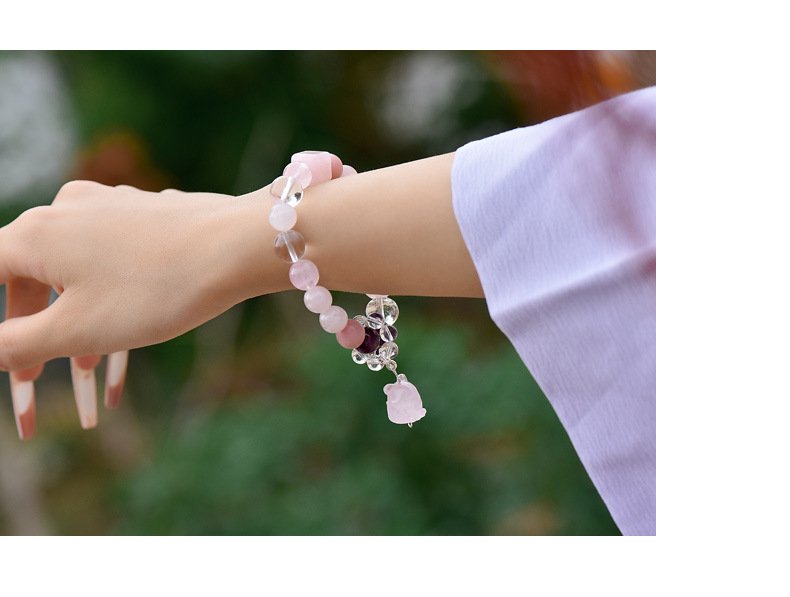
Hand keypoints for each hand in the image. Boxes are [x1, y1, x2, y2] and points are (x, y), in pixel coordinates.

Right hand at [0, 181, 272, 438]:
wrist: (237, 246)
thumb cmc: (155, 290)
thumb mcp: (76, 330)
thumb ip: (15, 344)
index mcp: (34, 233)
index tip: (9, 352)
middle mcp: (66, 208)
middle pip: (28, 273)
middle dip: (31, 329)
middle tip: (35, 380)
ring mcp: (109, 205)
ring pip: (74, 268)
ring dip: (75, 318)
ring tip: (92, 370)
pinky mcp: (144, 213)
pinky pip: (111, 257)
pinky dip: (108, 295)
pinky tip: (128, 327)